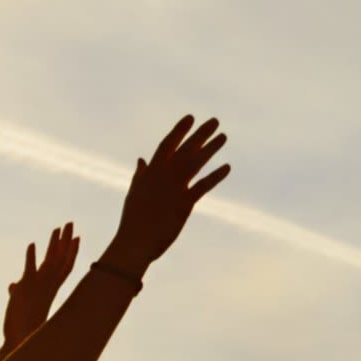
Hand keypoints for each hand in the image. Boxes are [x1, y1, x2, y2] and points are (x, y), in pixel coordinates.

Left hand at [1, 222, 79, 353]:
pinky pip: (30, 268)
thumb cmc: (22, 324)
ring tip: (58, 228)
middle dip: (67, 240)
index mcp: (50, 288)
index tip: (77, 238)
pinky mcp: (26, 287)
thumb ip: (17, 290)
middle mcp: (48, 285)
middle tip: (70, 223)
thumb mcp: (19, 301)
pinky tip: (31, 245)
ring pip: (52, 261)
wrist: (20, 338)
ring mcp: (39, 285)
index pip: (65, 266)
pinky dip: (30, 257)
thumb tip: (12, 285)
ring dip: (54, 244)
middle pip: (62, 258)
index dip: (72, 251)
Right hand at [100, 114, 229, 270]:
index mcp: (150, 173)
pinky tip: (227, 167)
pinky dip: (215, 176)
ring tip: (224, 137)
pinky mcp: (184, 204)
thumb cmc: (133, 221)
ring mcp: (174, 189)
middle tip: (215, 121)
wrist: (134, 243)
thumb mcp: (134, 193)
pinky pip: (203, 186)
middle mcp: (163, 176)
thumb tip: (141, 160)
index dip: (179, 131)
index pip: (167, 145)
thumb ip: (141, 175)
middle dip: (200, 134)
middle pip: (185, 149)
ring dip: (211, 149)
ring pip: (196, 163)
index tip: (191, 118)